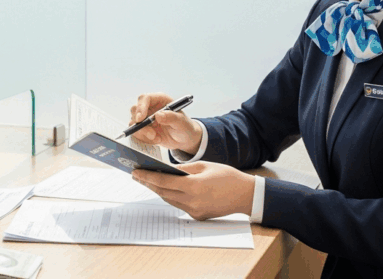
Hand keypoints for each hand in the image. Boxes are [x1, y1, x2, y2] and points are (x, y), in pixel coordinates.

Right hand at [129, 92, 202, 153]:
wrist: (184, 139)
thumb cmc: (185, 127)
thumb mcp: (181, 122)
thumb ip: (171, 117)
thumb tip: (158, 115)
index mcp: (160, 100)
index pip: (145, 98)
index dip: (141, 107)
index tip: (141, 119)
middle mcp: (150, 107)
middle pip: (135, 110)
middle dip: (140, 124)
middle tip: (151, 134)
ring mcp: (146, 118)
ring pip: (134, 123)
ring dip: (143, 133)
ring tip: (157, 138)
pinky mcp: (144, 129)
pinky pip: (137, 133)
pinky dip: (145, 139)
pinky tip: (156, 140)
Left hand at [132, 161, 254, 220]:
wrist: (245, 195)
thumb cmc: (228, 176)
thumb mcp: (205, 166)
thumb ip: (184, 169)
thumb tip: (167, 170)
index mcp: (194, 186)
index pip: (164, 182)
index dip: (148, 177)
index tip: (136, 171)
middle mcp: (193, 201)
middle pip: (164, 192)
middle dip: (149, 183)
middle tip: (137, 175)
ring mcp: (195, 211)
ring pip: (170, 200)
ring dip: (158, 190)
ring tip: (148, 180)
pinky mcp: (198, 216)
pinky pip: (179, 205)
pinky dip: (171, 196)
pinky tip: (165, 189)